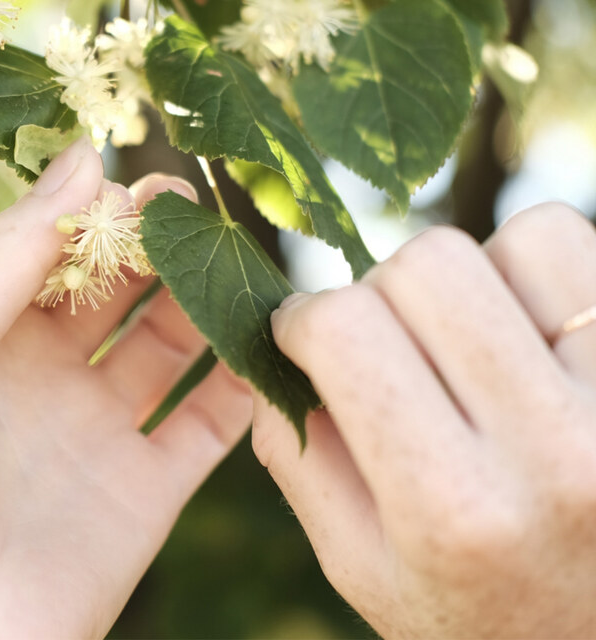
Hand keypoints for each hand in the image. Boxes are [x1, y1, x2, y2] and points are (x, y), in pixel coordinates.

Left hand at [0, 139, 250, 639]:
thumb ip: (6, 252)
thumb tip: (82, 163)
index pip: (58, 251)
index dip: (100, 215)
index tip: (145, 183)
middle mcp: (49, 376)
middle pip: (121, 290)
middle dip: (158, 247)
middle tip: (198, 211)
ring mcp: (102, 430)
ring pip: (172, 345)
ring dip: (206, 301)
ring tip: (237, 261)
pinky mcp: (149, 487)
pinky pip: (211, 423)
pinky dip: (243, 383)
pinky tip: (265, 340)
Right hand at [253, 203, 595, 638]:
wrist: (595, 635)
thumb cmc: (474, 608)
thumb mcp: (362, 565)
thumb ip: (296, 454)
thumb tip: (274, 346)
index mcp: (453, 511)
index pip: (344, 329)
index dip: (303, 318)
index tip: (303, 334)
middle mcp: (556, 451)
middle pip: (427, 264)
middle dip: (381, 291)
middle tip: (390, 340)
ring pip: (510, 239)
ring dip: (466, 278)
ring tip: (466, 343)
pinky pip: (570, 242)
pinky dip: (527, 268)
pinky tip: (520, 333)